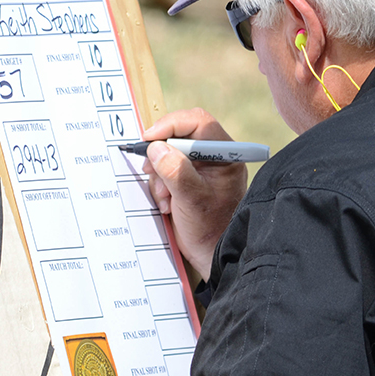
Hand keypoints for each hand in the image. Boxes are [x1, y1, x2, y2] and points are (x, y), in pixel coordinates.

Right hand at [142, 108, 247, 280]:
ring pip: (168, 154)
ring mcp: (200, 169)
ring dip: (159, 175)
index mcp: (224, 155)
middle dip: (161, 155)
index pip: (197, 122)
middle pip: (179, 136)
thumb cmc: (210, 228)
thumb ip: (175, 171)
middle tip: (152, 172)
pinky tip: (168, 203)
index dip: (170, 125)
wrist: (211, 253)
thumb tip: (156, 148)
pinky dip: (160, 185)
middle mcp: (213, 157)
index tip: (149, 139)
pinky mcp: (187, 179)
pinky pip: (165, 170)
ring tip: (166, 198)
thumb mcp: (192, 198)